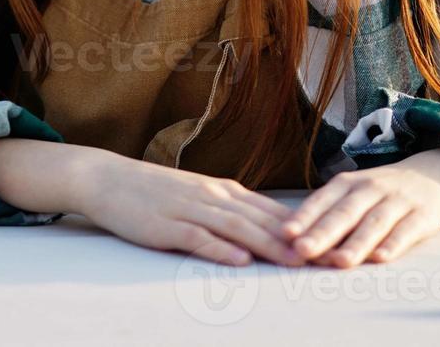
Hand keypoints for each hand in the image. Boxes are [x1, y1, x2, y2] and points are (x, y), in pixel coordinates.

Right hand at [71, 149, 311, 267]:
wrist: (107, 178)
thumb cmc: (153, 192)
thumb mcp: (198, 197)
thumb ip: (229, 212)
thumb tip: (266, 231)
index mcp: (223, 191)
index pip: (272, 211)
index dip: (305, 229)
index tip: (333, 243)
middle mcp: (212, 196)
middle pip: (262, 220)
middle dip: (297, 240)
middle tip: (327, 257)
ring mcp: (188, 208)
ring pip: (236, 227)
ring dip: (268, 245)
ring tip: (295, 262)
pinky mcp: (165, 225)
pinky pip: (196, 237)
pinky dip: (219, 248)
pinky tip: (238, 260)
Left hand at [278, 146, 439, 268]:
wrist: (431, 175)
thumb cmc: (378, 193)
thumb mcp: (352, 194)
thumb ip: (328, 214)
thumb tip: (292, 241)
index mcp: (346, 183)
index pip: (322, 201)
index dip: (303, 217)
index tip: (285, 234)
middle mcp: (369, 188)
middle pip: (344, 212)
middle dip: (322, 232)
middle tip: (302, 250)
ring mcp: (397, 200)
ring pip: (374, 222)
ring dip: (356, 243)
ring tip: (340, 261)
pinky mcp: (422, 214)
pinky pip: (407, 230)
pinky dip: (394, 244)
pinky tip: (381, 258)